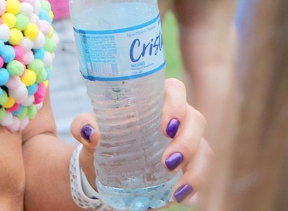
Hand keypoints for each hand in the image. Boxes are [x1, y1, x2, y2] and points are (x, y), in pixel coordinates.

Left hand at [72, 78, 210, 205]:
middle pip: (195, 120)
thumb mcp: (88, 131)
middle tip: (169, 162)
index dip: (176, 104)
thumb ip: (83, 126)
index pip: (174, 90)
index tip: (166, 127)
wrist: (102, 169)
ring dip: (196, 169)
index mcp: (155, 99)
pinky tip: (180, 197)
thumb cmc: (102, 139)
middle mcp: (176, 117)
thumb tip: (91, 133)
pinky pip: (201, 172)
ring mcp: (187, 141)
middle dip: (187, 142)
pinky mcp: (190, 165)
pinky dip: (193, 186)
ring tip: (177, 190)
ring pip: (204, 148)